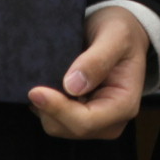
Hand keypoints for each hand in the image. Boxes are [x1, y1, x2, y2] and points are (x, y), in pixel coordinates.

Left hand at [28, 4, 148, 139]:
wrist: (121, 34)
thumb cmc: (121, 31)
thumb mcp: (115, 35)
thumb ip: (97, 59)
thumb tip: (72, 86)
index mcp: (124, 105)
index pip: (86, 121)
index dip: (58, 109)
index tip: (36, 91)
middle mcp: (111, 121)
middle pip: (69, 128)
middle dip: (48, 108)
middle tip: (35, 80)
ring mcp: (96, 123)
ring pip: (58, 127)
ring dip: (45, 106)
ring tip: (45, 79)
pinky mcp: (81, 118)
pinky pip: (54, 119)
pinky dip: (46, 104)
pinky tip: (48, 84)